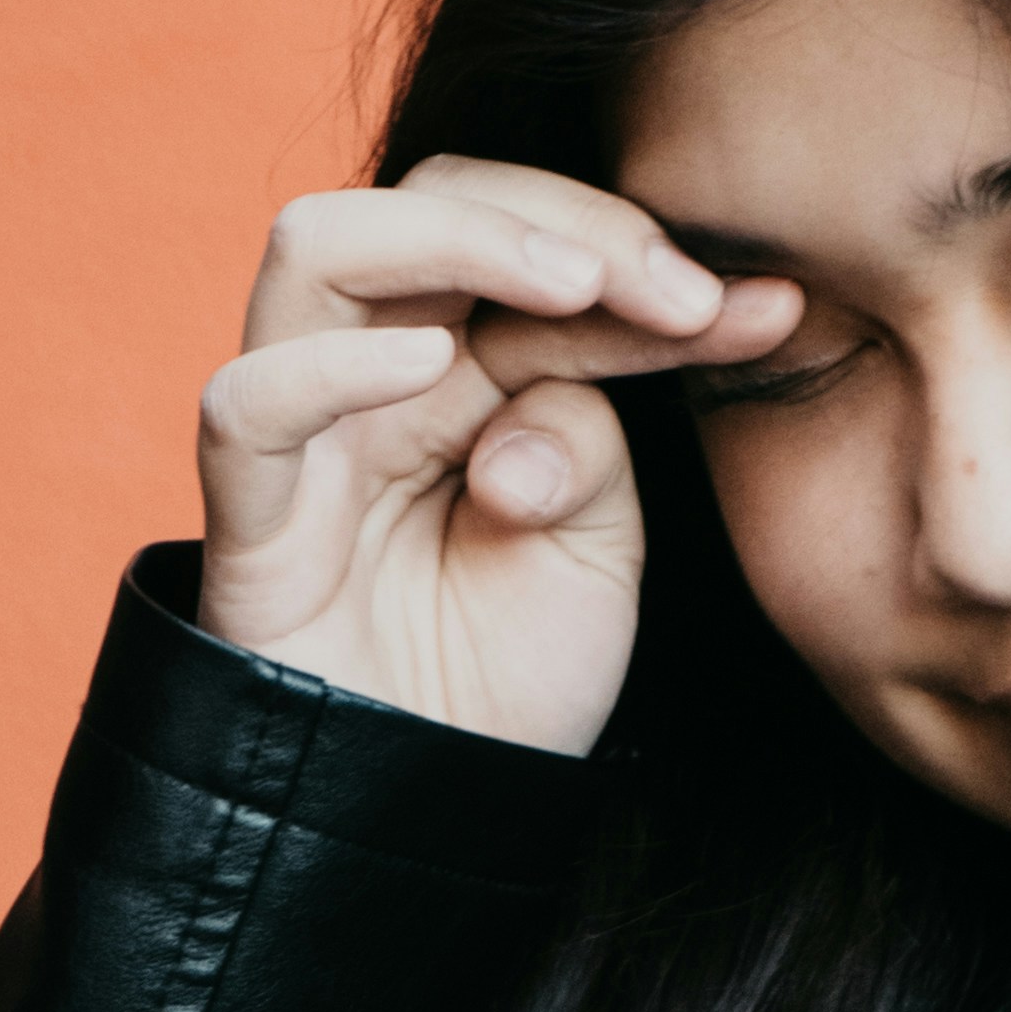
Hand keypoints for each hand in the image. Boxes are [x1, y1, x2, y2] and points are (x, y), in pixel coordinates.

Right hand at [190, 163, 801, 755]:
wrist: (436, 814)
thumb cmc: (508, 672)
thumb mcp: (593, 545)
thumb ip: (591, 436)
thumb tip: (591, 351)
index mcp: (465, 365)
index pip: (536, 248)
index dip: (647, 257)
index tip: (764, 304)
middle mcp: (377, 372)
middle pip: (427, 197)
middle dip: (558, 214)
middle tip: (671, 285)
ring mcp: (306, 433)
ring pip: (319, 247)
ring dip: (455, 237)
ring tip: (571, 288)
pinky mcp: (251, 519)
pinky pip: (246, 404)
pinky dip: (331, 367)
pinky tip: (437, 368)